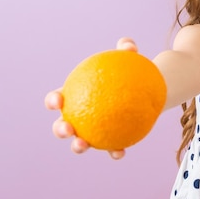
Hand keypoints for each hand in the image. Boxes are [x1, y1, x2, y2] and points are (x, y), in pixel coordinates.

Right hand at [44, 37, 138, 159]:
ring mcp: (93, 130)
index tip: (58, 101)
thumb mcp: (129, 58)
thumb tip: (128, 46)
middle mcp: (79, 115)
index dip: (53, 100)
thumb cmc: (129, 71)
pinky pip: (109, 148)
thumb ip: (127, 50)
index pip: (58, 99)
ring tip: (83, 145)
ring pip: (80, 142)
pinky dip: (113, 151)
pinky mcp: (110, 140)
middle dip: (59, 129)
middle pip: (62, 124)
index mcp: (76, 96)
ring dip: (78, 146)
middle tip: (67, 128)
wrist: (146, 90)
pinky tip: (119, 152)